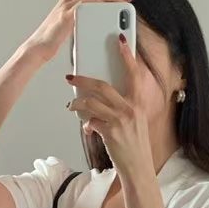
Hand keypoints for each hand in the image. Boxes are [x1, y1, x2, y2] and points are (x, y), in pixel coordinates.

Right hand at [21, 0, 132, 63]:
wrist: (38, 48)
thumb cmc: (52, 41)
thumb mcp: (71, 27)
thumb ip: (82, 20)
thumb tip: (97, 22)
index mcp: (69, 0)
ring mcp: (67, 4)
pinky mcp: (67, 14)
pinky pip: (88, 3)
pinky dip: (101, 2)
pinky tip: (111, 7)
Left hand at [66, 33, 153, 178]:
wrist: (138, 169)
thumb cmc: (135, 146)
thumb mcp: (134, 122)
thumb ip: (120, 108)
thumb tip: (98, 102)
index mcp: (138, 102)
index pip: (134, 73)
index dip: (127, 55)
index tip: (120, 38)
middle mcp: (131, 108)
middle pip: (102, 86)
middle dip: (83, 79)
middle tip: (71, 77)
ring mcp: (120, 120)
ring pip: (92, 102)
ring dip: (77, 103)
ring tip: (70, 105)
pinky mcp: (110, 132)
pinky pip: (91, 121)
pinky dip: (86, 123)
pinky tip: (88, 128)